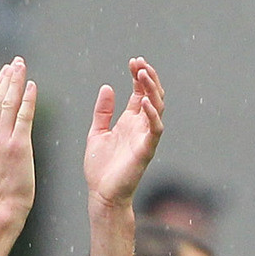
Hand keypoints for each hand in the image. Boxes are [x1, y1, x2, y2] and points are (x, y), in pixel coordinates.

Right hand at [0, 57, 39, 218]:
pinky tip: (31, 86)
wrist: (5, 204)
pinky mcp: (18, 145)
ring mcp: (3, 140)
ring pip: (8, 103)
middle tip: (16, 62)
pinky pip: (23, 116)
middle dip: (7, 77)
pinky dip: (27, 99)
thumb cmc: (1, 184)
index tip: (5, 71)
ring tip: (21, 67)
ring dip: (15, 82)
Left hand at [82, 58, 163, 211]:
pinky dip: (151, 114)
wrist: (101, 194)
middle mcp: (140, 126)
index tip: (133, 61)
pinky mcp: (146, 150)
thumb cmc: (100, 167)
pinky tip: (144, 100)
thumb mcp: (96, 132)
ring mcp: (145, 137)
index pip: (140, 92)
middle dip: (148, 78)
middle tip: (139, 63)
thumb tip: (108, 87)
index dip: (139, 76)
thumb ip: (102, 111)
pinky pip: (155, 129)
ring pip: (157, 108)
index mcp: (130, 121)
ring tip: (143, 74)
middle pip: (152, 95)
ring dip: (152, 90)